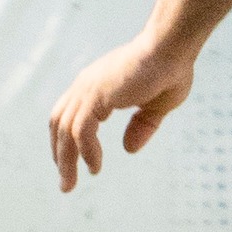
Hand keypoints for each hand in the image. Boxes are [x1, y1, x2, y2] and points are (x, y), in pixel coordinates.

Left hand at [48, 34, 196, 191]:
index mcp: (94, 85)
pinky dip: (86, 151)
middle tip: (65, 183)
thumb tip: (129, 149)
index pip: (67, 114)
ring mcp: (88, 89)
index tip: (71, 163)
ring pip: (65, 131)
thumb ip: (141, 126)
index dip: (65, 139)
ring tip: (70, 184)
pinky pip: (81, 131)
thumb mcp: (156, 106)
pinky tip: (95, 167)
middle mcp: (85, 86)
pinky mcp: (96, 95)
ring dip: (66, 160)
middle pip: (58, 124)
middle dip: (59, 155)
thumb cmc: (170, 68)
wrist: (172, 47)